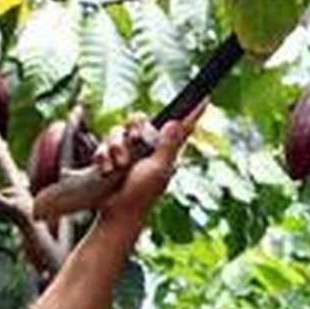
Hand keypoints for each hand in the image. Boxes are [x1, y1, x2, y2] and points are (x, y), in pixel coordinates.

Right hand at [95, 102, 206, 218]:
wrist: (117, 212)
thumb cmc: (141, 195)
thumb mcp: (158, 169)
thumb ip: (167, 146)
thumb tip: (178, 122)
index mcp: (165, 150)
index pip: (182, 126)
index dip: (194, 112)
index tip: (206, 96)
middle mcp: (149, 147)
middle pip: (139, 120)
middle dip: (131, 131)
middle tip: (132, 145)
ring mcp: (129, 152)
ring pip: (118, 131)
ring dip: (115, 148)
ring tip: (119, 166)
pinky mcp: (112, 157)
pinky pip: (104, 144)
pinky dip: (103, 156)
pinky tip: (106, 170)